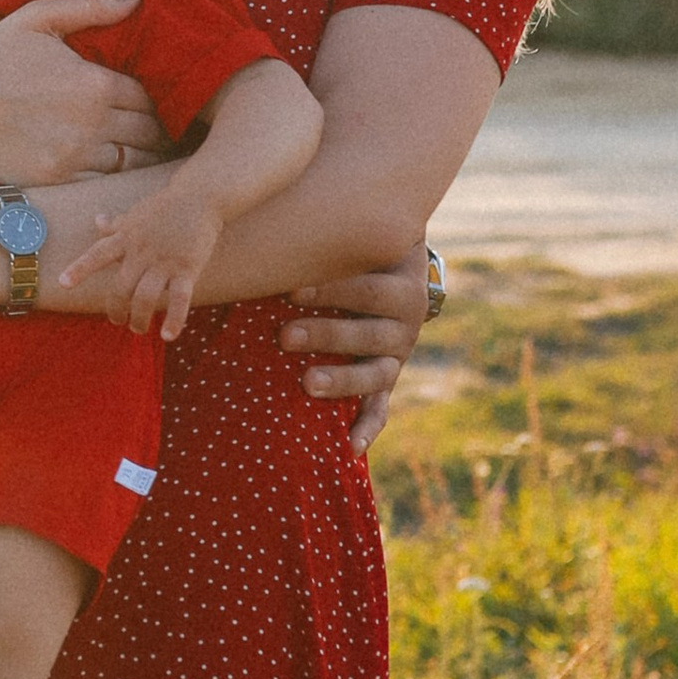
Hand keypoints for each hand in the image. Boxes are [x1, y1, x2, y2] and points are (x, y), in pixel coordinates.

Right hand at [0, 0, 165, 185]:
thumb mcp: (38, 18)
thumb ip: (92, 7)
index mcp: (95, 83)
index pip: (152, 97)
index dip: (163, 98)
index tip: (166, 100)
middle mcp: (92, 123)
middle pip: (151, 133)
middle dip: (163, 131)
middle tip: (170, 130)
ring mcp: (74, 156)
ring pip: (134, 164)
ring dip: (145, 158)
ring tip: (152, 152)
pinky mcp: (56, 180)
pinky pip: (104, 184)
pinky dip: (116, 178)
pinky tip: (117, 169)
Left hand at [53, 186, 224, 339]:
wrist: (200, 196)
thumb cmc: (165, 206)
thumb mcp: (136, 214)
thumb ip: (116, 224)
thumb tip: (96, 220)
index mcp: (126, 237)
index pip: (97, 254)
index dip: (80, 269)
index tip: (62, 283)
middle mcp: (141, 251)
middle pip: (120, 287)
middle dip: (116, 309)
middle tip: (118, 321)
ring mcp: (164, 261)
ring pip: (145, 297)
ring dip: (139, 318)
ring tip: (138, 329)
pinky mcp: (187, 268)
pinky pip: (179, 299)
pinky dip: (174, 319)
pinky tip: (168, 336)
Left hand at [280, 248, 426, 451]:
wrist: (396, 263)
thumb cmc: (359, 248)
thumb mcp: (356, 238)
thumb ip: (328, 235)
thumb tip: (272, 229)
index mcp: (402, 285)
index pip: (368, 289)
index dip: (331, 291)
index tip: (291, 292)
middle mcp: (405, 323)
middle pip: (369, 333)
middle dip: (326, 335)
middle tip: (284, 336)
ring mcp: (396, 356)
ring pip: (375, 373)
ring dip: (342, 380)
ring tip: (307, 384)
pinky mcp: (386, 381)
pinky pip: (380, 409)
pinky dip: (366, 428)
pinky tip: (350, 449)